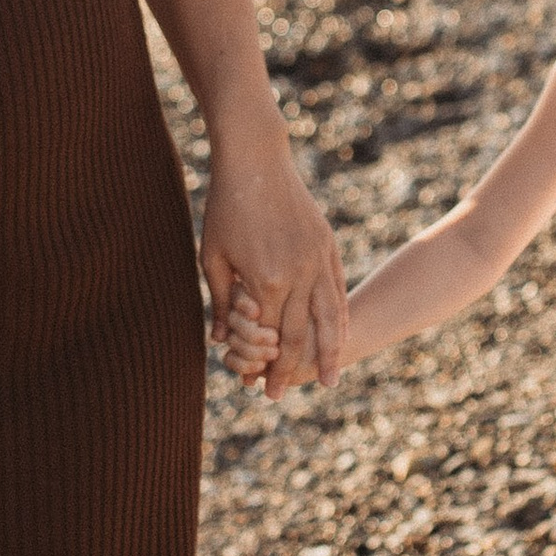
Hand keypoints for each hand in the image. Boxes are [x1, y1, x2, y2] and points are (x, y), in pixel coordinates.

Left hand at [201, 130, 344, 395]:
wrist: (256, 159)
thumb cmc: (225, 207)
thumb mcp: (213, 256)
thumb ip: (221, 302)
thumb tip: (221, 341)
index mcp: (267, 279)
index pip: (268, 335)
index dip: (261, 364)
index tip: (253, 386)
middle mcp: (299, 274)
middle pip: (300, 334)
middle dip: (291, 370)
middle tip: (282, 396)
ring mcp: (318, 259)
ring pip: (330, 317)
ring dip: (330, 352)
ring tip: (331, 379)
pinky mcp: (328, 245)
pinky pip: (338, 290)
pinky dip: (341, 317)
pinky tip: (343, 335)